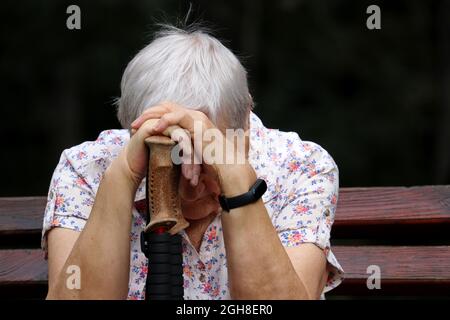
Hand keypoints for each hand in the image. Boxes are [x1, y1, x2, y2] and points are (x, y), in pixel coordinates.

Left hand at [130, 102, 255, 195]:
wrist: (229, 170)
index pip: (168, 112)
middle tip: (133, 124)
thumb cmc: (213, 166)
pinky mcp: (199, 125)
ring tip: (138, 125)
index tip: (138, 128)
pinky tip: (154, 128)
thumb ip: (181, 147)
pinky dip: (165, 120)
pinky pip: (179, 116)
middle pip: (166, 106)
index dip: (152, 117)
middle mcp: (195, 116)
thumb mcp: (192, 154)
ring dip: (151, 115)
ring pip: (169, 108)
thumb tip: (167, 152)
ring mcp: (197, 119)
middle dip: (148, 113)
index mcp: (192, 121)